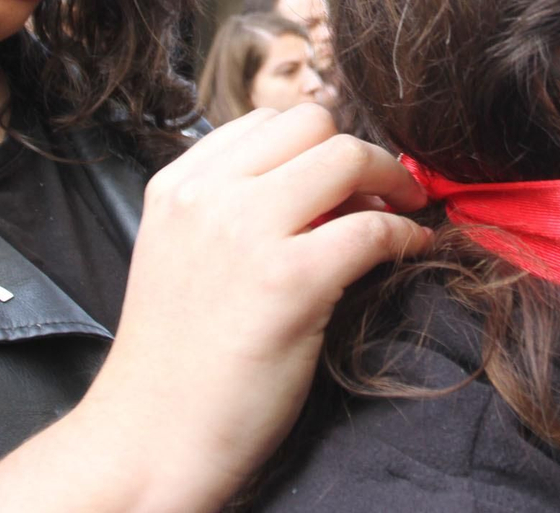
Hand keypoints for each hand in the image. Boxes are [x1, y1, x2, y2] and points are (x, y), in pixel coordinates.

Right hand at [78, 104, 431, 510]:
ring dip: (391, 179)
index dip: (316, 144)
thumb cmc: (175, 362)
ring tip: (400, 214)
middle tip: (382, 192)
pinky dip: (405, 235)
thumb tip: (321, 184)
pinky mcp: (290, 281)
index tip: (341, 178)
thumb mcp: (181, 254)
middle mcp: (208, 196)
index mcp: (176, 186)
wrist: (149, 441)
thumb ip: (229, 208)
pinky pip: (373, 228)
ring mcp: (247, 233)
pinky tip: (410, 252)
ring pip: (347, 156)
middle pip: (312, 123)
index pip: (266, 120)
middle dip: (358, 151)